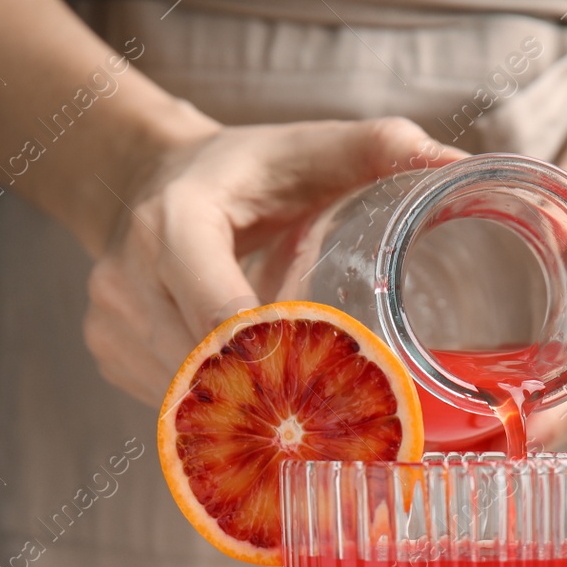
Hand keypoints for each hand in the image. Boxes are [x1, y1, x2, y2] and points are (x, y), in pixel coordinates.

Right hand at [84, 117, 461, 405]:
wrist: (147, 177)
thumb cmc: (244, 170)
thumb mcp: (306, 148)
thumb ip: (379, 146)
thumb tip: (457, 159)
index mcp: (173, 222)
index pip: (223, 316)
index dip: (280, 358)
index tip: (336, 381)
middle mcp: (128, 276)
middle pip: (207, 370)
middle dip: (273, 397)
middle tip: (338, 420)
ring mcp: (110, 322)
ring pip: (187, 399)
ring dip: (246, 415)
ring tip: (305, 418)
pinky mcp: (109, 355)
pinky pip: (172, 407)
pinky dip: (220, 415)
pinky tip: (263, 411)